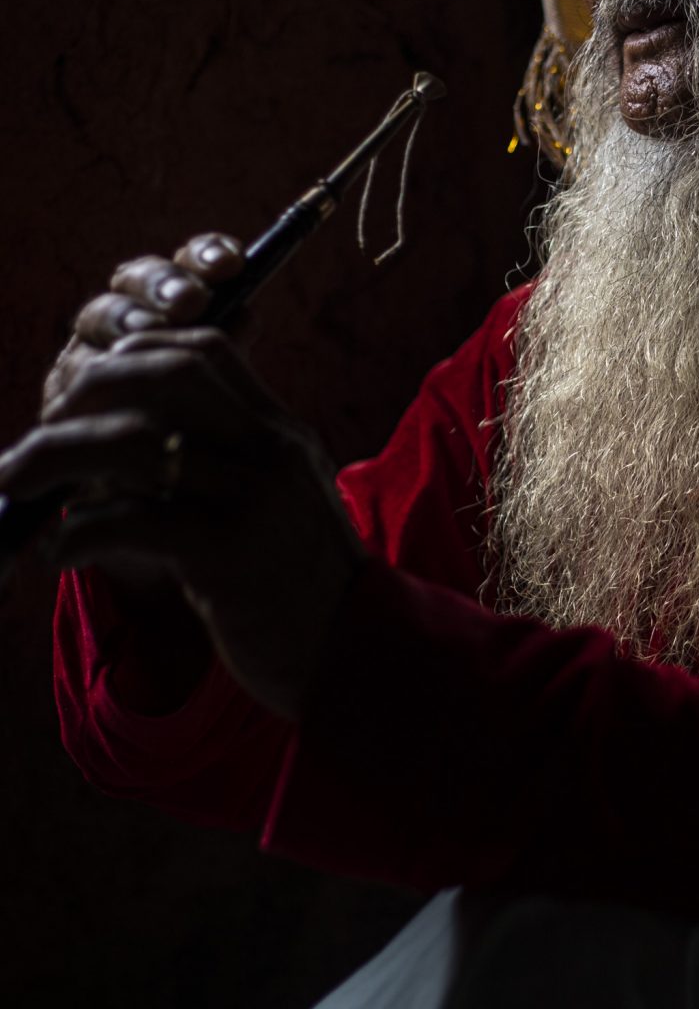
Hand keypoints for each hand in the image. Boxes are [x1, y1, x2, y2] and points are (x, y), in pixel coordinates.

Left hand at [0, 234, 364, 717]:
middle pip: (165, 378)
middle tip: (39, 433)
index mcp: (281, 435)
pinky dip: (78, 531)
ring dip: (57, 456)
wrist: (354, 657)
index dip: (131, 356)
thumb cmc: (296, 589)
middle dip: (86, 392)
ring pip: (136, 444)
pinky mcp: (230, 557)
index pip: (204, 352)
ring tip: (16, 484)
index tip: (83, 387)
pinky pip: (131, 521)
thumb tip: (120, 444)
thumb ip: (221, 468)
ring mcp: (254, 501)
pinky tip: (60, 552)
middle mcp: (271, 454)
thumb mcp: (274, 507)